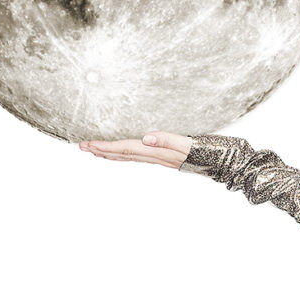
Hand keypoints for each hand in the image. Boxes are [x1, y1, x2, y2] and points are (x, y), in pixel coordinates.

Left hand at [78, 131, 192, 168]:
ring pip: (127, 157)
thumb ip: (167, 139)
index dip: (106, 147)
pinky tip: (120, 153)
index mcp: (156, 151)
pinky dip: (123, 154)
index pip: (126, 148)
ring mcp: (157, 158)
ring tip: (94, 151)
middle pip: (122, 154)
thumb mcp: (186, 143)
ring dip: (109, 154)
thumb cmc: (203, 151)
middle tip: (82, 147)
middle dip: (101, 151)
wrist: (218, 161)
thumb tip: (145, 138)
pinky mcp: (161, 156)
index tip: (89, 145)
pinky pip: (136, 156)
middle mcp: (153, 156)